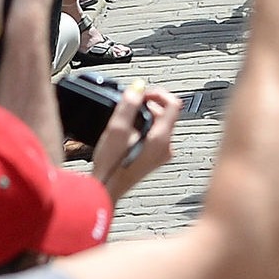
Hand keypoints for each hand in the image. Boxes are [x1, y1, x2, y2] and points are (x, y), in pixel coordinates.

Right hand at [93, 84, 181, 199]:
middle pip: (166, 114)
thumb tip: (138, 87)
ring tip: (125, 120)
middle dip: (148, 105)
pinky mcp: (153, 158)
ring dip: (143, 116)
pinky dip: (142, 128)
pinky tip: (126, 133)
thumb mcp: (116, 130)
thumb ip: (128, 106)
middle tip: (129, 105)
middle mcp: (166, 147)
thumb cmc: (110, 167)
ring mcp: (161, 154)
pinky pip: (154, 135)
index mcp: (161, 139)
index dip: (157, 93)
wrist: (106, 191)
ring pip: (159, 124)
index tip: (141, 93)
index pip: (173, 104)